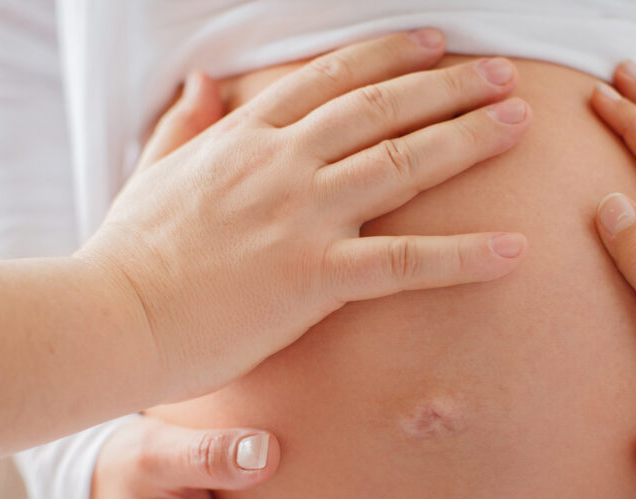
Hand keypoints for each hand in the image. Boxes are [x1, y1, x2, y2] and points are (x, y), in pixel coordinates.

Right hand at [79, 30, 532, 402]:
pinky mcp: (313, 276)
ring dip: (469, 138)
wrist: (113, 317)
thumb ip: (187, 121)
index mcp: (245, 137)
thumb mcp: (154, 170)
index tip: (436, 44)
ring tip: (522, 122)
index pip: (330, 79)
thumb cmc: (130, 252)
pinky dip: (465, 255)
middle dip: (448, 85)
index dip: (390, 56)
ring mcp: (301, 216)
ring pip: (403, 164)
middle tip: (502, 76)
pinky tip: (515, 249)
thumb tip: (205, 78)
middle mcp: (281, 163)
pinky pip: (405, 261)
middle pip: (381, 108)